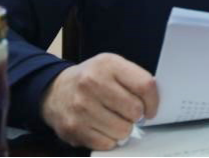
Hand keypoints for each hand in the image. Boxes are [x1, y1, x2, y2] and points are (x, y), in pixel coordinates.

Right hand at [41, 53, 158, 149]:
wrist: (55, 91)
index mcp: (107, 64)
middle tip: (128, 112)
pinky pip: (107, 143)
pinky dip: (109, 139)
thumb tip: (153, 102)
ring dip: (123, 128)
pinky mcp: (74, 129)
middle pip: (135, 110)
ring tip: (114, 119)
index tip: (150, 108)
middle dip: (136, 115)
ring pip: (123, 130)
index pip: (145, 85)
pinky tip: (102, 127)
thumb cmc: (90, 79)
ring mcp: (82, 107)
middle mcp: (92, 83)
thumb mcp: (111, 66)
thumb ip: (133, 78)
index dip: (153, 101)